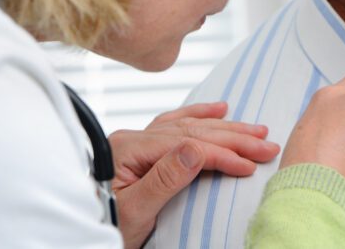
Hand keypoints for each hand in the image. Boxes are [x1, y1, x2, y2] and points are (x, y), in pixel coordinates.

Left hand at [108, 102, 279, 248]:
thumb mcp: (135, 212)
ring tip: (255, 130)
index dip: (222, 154)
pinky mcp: (142, 149)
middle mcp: (133, 139)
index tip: (250, 165)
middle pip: (191, 131)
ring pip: (188, 126)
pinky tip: (220, 110)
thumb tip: (197, 148)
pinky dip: (199, 116)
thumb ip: (165, 178)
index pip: (186, 145)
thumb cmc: (104, 225)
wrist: (77, 234)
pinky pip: (174, 124)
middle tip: (267, 144)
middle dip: (233, 137)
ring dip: (224, 127)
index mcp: (128, 149)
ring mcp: (137, 142)